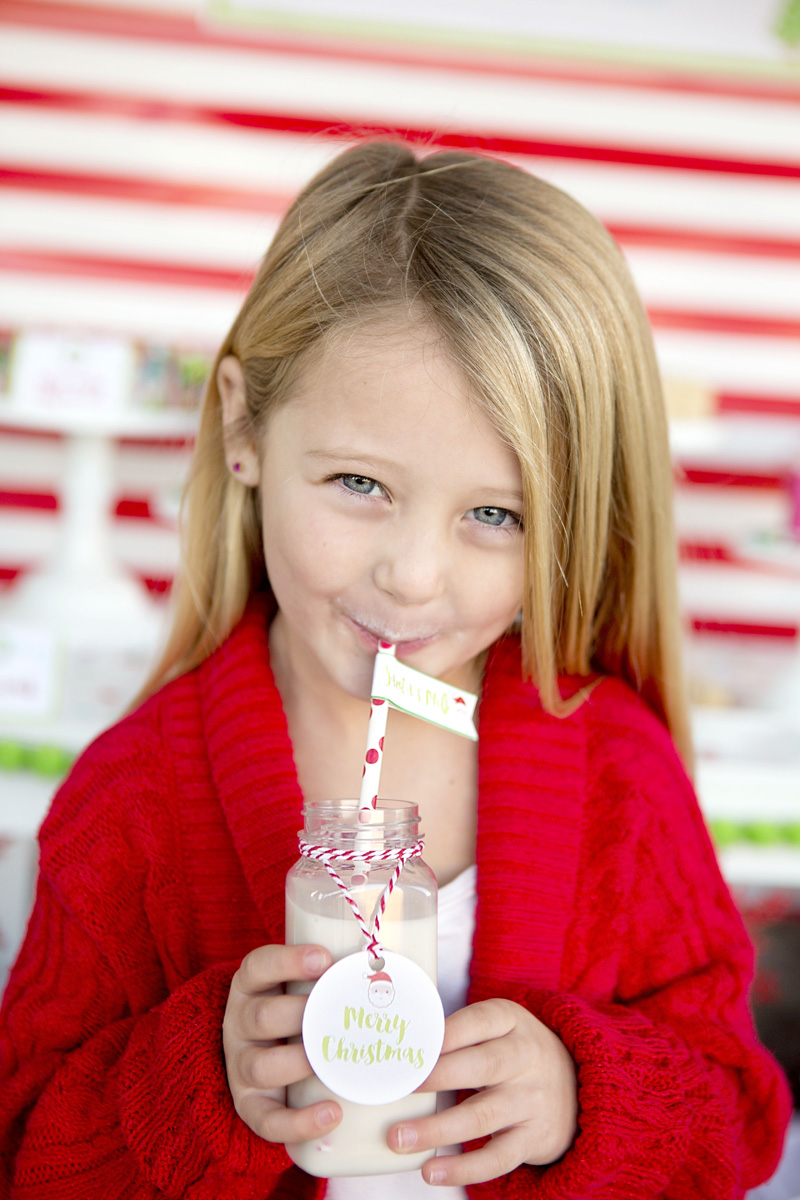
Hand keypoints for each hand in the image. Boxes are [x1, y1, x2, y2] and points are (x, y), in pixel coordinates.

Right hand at [223, 943, 342, 1144]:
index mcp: (251, 985)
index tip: (324, 958)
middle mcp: (240, 1022)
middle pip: (261, 1016)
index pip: (259, 965)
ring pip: (260, 1066)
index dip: (288, 961)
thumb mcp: (300, 982)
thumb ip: (332, 973)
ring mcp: (241, 1065)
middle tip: (338, 1014)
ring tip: (331, 1063)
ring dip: (298, 1063)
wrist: (262, 1049)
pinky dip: (299, 1121)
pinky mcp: (250, 1105)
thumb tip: (394, 968)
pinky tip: (331, 1114)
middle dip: (300, 1015)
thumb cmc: (298, 1006)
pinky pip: (267, 1120)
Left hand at [388, 998, 576, 1186]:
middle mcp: (525, 1057)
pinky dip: (463, 1168)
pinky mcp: (534, 1138)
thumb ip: (460, 1032)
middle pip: (481, 1067)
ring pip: (482, 1116)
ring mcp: (531, 1099)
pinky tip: (432, 1171)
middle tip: (399, 1088)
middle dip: (437, 1077)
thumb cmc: (517, 1051)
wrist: (579, 1087)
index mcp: (511, 1021)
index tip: (412, 1047)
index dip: (445, 1035)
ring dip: (438, 1130)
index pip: (477, 1021)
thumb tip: (404, 1051)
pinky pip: (497, 1157)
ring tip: (400, 1138)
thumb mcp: (500, 1026)